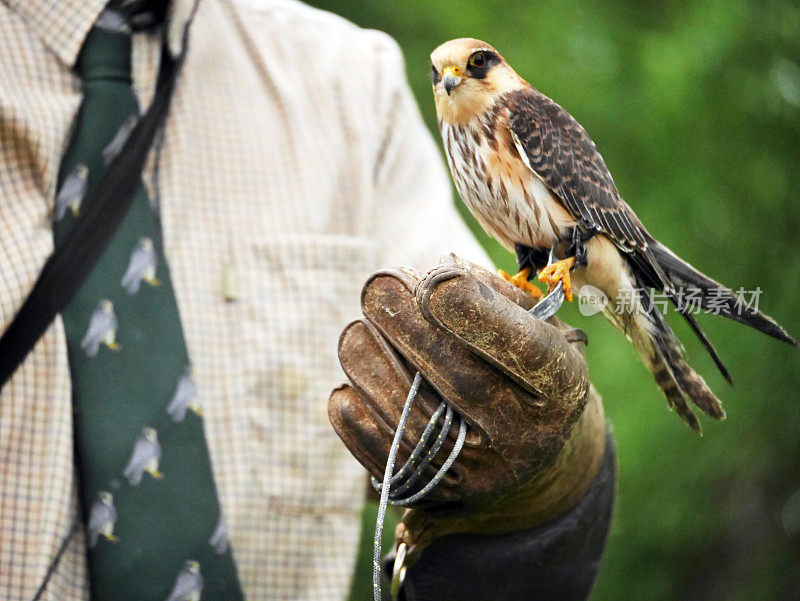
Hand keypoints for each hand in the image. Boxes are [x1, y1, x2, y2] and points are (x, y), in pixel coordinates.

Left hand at [328, 254, 607, 557]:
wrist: (524, 454)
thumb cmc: (519, 365)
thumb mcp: (530, 323)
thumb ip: (488, 294)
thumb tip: (428, 279)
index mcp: (563, 385)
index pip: (527, 350)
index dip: (477, 314)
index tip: (436, 280)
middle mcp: (530, 437)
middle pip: (462, 380)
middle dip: (409, 325)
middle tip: (376, 286)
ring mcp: (484, 474)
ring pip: (413, 416)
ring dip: (371, 362)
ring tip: (360, 328)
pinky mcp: (440, 494)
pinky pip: (384, 452)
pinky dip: (356, 412)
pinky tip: (352, 381)